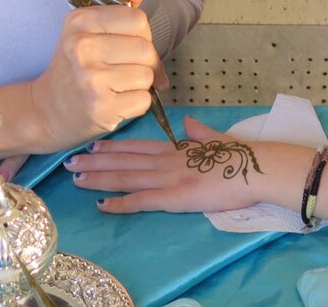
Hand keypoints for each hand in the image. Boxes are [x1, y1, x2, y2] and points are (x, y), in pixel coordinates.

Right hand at [28, 0, 165, 150]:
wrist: (47, 109)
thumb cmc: (74, 65)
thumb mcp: (89, 29)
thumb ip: (118, 3)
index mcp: (79, 21)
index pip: (138, 19)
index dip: (142, 35)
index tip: (129, 46)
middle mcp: (81, 47)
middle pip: (145, 49)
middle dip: (145, 62)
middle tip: (126, 69)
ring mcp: (90, 79)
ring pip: (147, 75)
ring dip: (140, 84)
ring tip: (118, 85)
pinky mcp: (100, 107)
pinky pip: (143, 100)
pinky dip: (137, 104)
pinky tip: (117, 101)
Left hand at [64, 117, 305, 214]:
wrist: (258, 168)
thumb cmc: (242, 156)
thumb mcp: (218, 139)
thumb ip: (200, 133)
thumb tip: (189, 124)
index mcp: (178, 149)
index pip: (138, 146)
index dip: (114, 147)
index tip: (93, 145)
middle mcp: (168, 161)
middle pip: (125, 160)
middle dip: (95, 161)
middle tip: (70, 161)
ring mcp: (169, 178)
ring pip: (126, 177)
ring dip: (99, 178)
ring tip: (75, 177)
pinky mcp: (175, 197)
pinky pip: (141, 200)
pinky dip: (119, 202)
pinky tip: (101, 204)